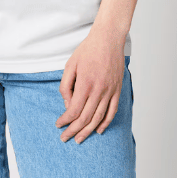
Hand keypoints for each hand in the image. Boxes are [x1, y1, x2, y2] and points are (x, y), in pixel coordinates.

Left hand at [56, 28, 124, 144]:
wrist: (109, 38)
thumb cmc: (88, 50)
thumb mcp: (70, 65)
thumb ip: (66, 86)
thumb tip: (67, 105)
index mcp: (85, 84)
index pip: (74, 110)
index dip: (65, 121)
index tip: (58, 124)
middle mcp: (99, 90)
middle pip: (85, 118)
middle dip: (73, 131)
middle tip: (65, 138)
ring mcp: (110, 91)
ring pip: (99, 118)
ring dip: (88, 131)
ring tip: (79, 139)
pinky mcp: (117, 89)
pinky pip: (112, 111)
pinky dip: (105, 123)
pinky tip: (98, 130)